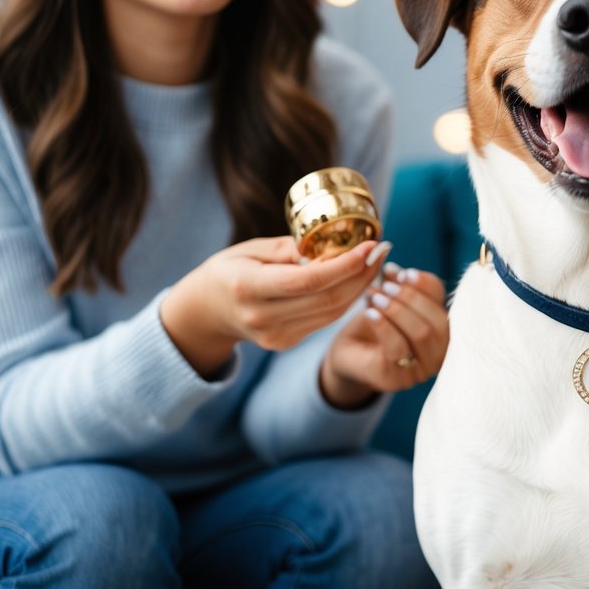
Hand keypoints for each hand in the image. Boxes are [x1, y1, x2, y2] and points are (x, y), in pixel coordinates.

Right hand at [161, 238, 388, 375]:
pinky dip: (347, 299)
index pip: (309, 280)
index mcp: (248, 288)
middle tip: (383, 250)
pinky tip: (358, 279)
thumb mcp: (250, 249)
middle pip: (328, 300)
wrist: (204, 313)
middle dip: (362, 275)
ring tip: (376, 261)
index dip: (346, 265)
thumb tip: (334, 246)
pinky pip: (325, 320)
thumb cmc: (228, 270)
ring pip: (333, 313)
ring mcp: (276, 336)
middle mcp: (262, 317)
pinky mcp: (286, 343)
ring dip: (361, 287)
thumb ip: (290, 249)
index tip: (371, 245)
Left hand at [319, 264, 448, 408]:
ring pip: (421, 333)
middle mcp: (440, 352)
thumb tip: (395, 269)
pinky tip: (369, 313)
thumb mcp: (390, 301)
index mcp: (443, 329)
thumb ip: (398, 286)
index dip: (427, 285)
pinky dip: (384, 326)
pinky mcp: (398, 378)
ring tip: (376, 296)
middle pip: (437, 321)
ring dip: (398, 310)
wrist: (349, 354)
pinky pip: (397, 348)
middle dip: (411, 298)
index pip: (446, 304)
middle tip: (386, 286)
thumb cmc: (374, 325)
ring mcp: (421, 369)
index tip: (404, 272)